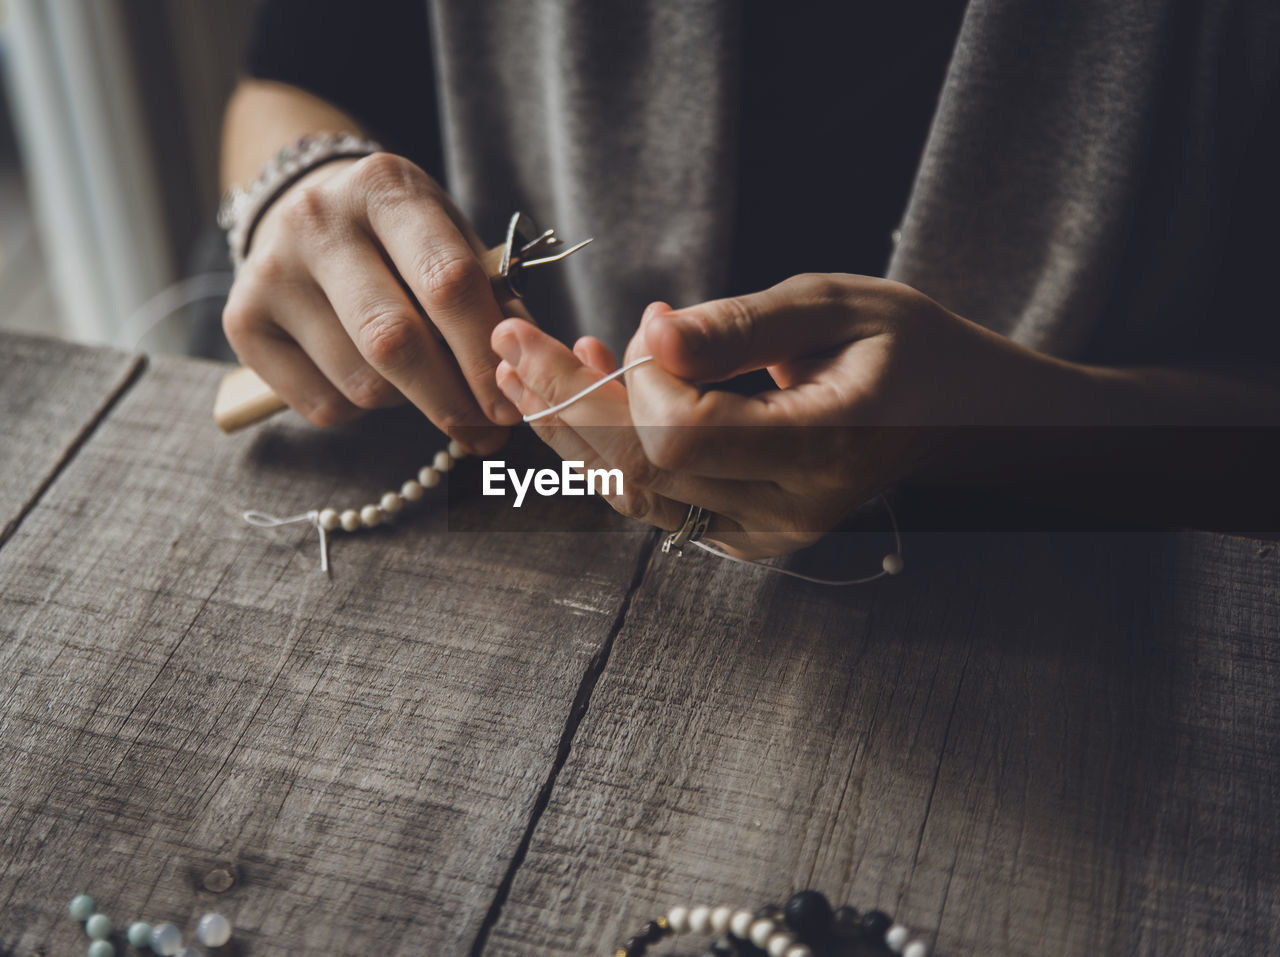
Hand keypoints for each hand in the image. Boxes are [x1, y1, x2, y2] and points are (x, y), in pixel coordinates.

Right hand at [222, 152, 519, 452]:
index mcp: (386, 188)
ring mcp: (271, 270)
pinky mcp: (241, 321)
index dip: (484, 353)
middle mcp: (319, 220)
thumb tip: (522, 367)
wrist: (304, 211)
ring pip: (362, 382)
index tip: (511, 404)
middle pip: (395, 340)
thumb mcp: (451, 240)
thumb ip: (492, 297)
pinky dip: (358, 409)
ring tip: (419, 381)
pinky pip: (321, 403)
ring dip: (406, 401)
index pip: (446, 280)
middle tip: (485, 434)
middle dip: (450, 401)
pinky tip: (365, 375)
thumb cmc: (400, 238)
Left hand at [491, 273, 1091, 556]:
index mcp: (822, 449)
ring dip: (568, 428)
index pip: (682, 437)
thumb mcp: (834, 306)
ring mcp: (761, 535)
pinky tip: (586, 388)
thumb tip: (648, 339)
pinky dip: (605, 447)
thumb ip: (738, 327)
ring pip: (633, 493)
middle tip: (509, 337)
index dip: (638, 382)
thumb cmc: (906, 348)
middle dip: (563, 402)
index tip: (651, 324)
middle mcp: (787, 511)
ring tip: (523, 361)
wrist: (956, 414)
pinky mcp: (739, 533)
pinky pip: (652, 498)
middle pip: (639, 471)